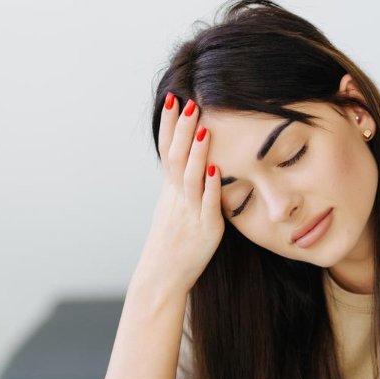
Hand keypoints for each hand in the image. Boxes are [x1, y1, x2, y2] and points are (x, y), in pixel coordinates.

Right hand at [137, 93, 223, 296]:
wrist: (162, 278)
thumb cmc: (171, 245)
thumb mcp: (172, 210)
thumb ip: (181, 187)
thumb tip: (189, 164)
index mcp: (169, 192)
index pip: (167, 151)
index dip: (169, 126)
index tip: (172, 99)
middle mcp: (177, 199)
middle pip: (177, 158)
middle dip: (182, 130)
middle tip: (189, 102)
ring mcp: (190, 214)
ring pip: (191, 179)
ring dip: (197, 153)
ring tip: (203, 129)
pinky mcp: (206, 231)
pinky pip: (207, 206)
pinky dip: (211, 188)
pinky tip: (216, 170)